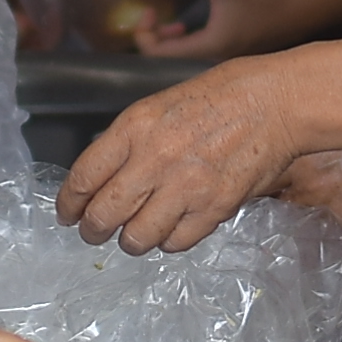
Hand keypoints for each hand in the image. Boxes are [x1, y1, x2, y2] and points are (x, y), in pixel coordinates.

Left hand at [59, 57, 304, 252]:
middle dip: (92, 231)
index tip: (67, 214)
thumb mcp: (157, 106)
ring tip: (136, 233)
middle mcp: (154, 159)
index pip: (83, 178)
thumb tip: (101, 180)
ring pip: (137, 239)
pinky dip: (168, 241)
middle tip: (95, 233)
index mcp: (134, 127)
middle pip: (103, 216)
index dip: (69, 204)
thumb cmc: (217, 97)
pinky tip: (171, 228)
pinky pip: (176, 243)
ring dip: (131, 241)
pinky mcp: (214, 208)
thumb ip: (127, 142)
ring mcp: (186, 187)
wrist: (274, 102)